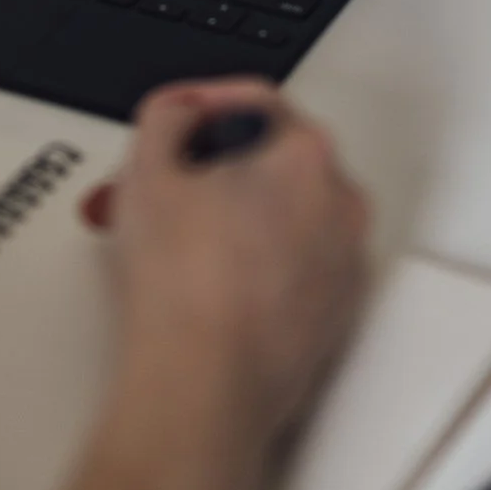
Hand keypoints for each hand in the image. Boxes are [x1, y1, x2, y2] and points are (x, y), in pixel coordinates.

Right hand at [81, 77, 369, 445]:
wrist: (204, 387)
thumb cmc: (185, 286)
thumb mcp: (147, 165)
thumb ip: (167, 113)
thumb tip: (181, 112)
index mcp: (306, 155)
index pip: (255, 101)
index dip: (202, 103)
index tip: (178, 118)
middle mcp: (340, 204)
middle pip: (272, 159)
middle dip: (211, 166)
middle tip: (165, 181)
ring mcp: (343, 264)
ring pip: (284, 214)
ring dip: (231, 213)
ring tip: (172, 235)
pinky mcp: (335, 315)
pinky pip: (295, 265)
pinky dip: (255, 261)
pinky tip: (205, 279)